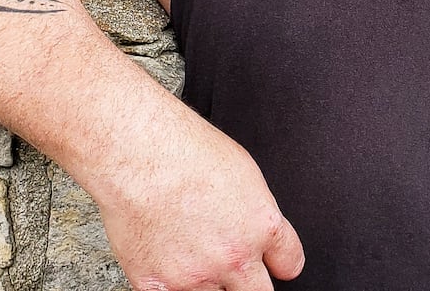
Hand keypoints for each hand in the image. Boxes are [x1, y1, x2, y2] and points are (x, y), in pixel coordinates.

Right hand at [95, 118, 305, 290]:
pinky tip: (167, 262)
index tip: (274, 264)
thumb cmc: (186, 152)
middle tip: (235, 267)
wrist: (139, 156)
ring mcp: (195, 276)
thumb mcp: (244, 173)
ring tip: (192, 254)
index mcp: (261, 227)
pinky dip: (172, 285)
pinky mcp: (158, 286)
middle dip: (250, 281)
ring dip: (209, 282)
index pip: (289, 265)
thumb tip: (256, 225)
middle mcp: (234, 257)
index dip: (280, 263)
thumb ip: (255, 211)